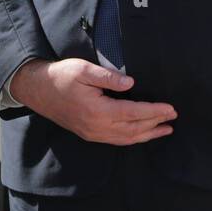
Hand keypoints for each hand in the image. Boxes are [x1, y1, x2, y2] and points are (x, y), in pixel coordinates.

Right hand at [10, 58, 175, 145]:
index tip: (170, 109)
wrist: (38, 90)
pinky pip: (116, 140)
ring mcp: (93, 133)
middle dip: (155, 124)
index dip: (154, 112)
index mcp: (97, 111)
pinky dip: (133, 138)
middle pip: (133, 129)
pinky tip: (141, 134)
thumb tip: (131, 83)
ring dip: (147, 135)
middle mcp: (97, 127)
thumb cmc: (61, 77)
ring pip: (126, 138)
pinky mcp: (89, 134)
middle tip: (173, 117)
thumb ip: (108, 77)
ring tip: (165, 130)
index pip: (133, 113)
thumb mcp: (84, 70)